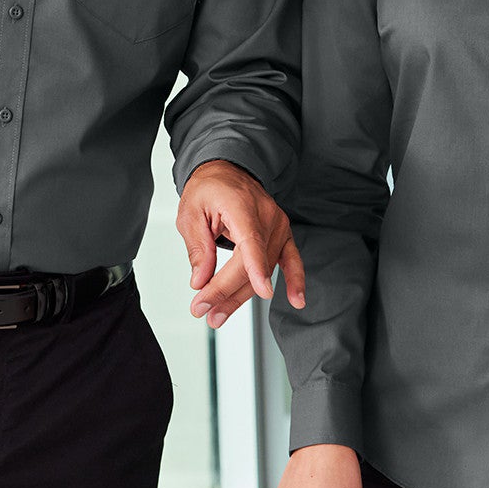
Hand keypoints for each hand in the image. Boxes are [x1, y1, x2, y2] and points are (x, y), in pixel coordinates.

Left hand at [178, 160, 304, 328]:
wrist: (227, 172)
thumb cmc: (209, 190)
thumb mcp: (190, 214)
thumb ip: (198, 248)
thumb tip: (200, 280)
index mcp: (241, 205)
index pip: (251, 241)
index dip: (256, 268)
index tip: (262, 290)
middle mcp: (266, 215)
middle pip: (250, 263)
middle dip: (225, 291)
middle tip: (202, 309)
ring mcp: (278, 226)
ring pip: (263, 270)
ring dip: (241, 296)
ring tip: (217, 315)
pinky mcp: (282, 236)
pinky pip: (292, 261)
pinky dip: (296, 281)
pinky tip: (297, 299)